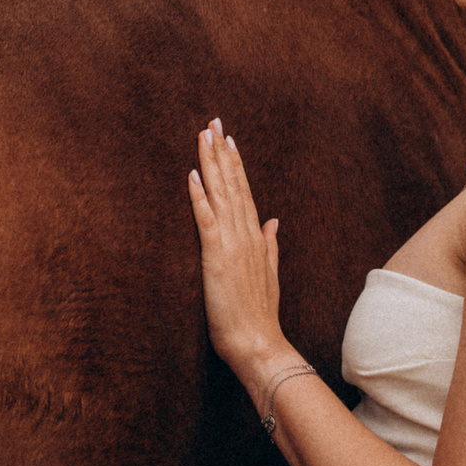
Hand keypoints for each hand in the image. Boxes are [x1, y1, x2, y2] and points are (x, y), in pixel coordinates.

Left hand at [187, 119, 283, 372]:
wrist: (259, 343)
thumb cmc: (261, 316)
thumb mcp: (270, 274)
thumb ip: (270, 244)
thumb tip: (273, 219)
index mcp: (256, 238)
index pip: (244, 192)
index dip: (235, 164)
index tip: (229, 138)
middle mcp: (246, 235)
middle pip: (233, 184)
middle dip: (222, 152)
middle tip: (214, 122)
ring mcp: (232, 244)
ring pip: (221, 195)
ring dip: (211, 164)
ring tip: (204, 136)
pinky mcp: (217, 258)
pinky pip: (207, 220)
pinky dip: (200, 197)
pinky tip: (193, 175)